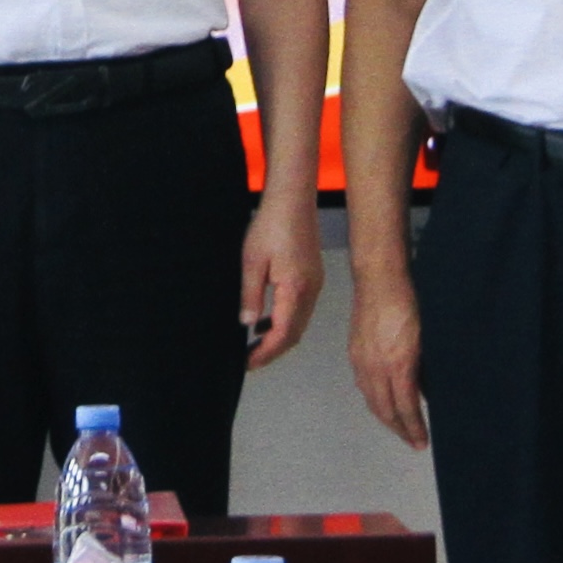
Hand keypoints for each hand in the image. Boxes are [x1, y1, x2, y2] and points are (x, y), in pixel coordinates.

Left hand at [238, 194, 323, 369]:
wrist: (293, 199)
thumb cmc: (273, 224)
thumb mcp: (252, 261)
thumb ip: (251, 296)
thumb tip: (248, 323)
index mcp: (295, 290)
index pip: (283, 334)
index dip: (265, 353)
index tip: (248, 363)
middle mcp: (310, 290)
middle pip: (294, 333)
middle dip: (272, 350)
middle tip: (250, 359)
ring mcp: (315, 283)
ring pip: (299, 322)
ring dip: (279, 336)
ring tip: (255, 343)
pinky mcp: (313, 276)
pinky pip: (301, 308)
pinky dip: (285, 320)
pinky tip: (267, 318)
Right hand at [346, 278, 426, 448]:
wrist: (379, 279)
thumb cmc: (409, 303)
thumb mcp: (426, 338)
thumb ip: (425, 368)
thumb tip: (426, 391)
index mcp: (398, 364)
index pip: (405, 407)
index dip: (414, 427)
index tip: (422, 441)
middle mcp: (376, 367)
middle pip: (385, 409)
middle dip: (399, 429)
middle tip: (412, 441)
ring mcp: (361, 360)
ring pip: (371, 399)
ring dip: (385, 417)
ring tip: (398, 426)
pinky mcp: (354, 352)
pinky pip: (363, 385)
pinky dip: (374, 399)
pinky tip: (381, 400)